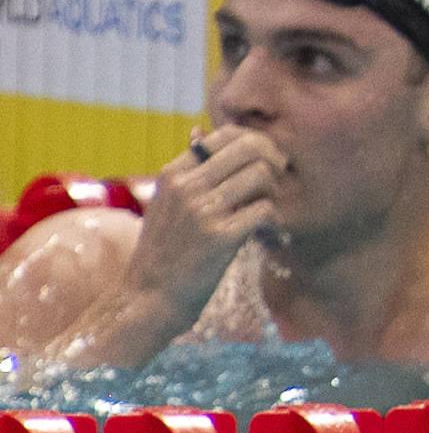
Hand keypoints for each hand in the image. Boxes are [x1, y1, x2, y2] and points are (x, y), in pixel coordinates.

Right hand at [130, 127, 285, 302]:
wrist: (147, 300)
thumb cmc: (164, 253)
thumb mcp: (166, 205)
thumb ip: (188, 174)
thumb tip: (199, 132)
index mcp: (173, 174)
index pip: (226, 135)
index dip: (256, 144)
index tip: (265, 163)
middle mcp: (186, 186)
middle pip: (250, 147)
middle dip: (274, 161)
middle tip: (277, 183)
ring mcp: (202, 211)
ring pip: (262, 174)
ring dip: (274, 192)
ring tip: (267, 213)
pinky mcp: (220, 237)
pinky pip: (266, 209)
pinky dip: (275, 221)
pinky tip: (268, 234)